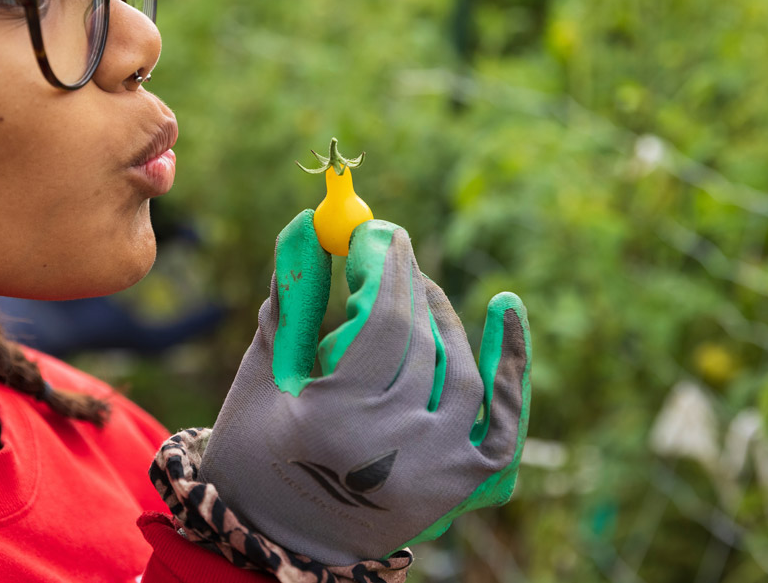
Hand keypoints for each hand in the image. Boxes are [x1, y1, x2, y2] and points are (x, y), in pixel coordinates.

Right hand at [198, 210, 530, 565]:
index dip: (386, 267)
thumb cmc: (257, 450)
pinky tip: (506, 309)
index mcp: (334, 423)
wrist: (282, 541)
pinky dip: (510, 367)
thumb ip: (290, 300)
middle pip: (421, 344)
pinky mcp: (461, 485)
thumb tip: (306, 227)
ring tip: (420, 291)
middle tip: (394, 250)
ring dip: (443, 321)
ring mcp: (436, 473)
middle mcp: (393, 452)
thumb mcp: (262, 374)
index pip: (382, 324)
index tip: (381, 232)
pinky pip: (503, 421)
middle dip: (407, 285)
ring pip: (459, 374)